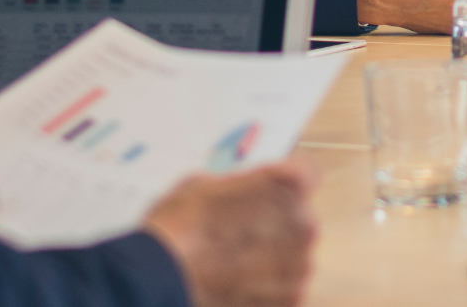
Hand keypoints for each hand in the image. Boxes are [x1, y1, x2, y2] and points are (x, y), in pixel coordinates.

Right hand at [142, 159, 317, 306]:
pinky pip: (283, 287)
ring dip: (269, 257)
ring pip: (291, 255)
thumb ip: (238, 184)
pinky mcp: (289, 300)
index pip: (305, 173)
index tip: (267, 190)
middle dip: (273, 223)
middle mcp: (302, 224)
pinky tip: (235, 282)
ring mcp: (298, 266)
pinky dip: (264, 287)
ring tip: (232, 262)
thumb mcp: (203, 184)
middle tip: (237, 232)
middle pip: (297, 217)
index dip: (282, 182)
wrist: (161, 279)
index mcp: (287, 187)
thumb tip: (241, 190)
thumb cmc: (178, 229)